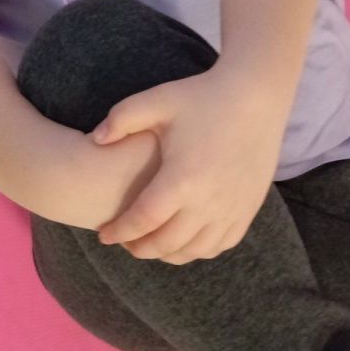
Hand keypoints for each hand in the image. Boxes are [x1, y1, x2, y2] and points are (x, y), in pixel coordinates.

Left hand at [89, 60, 288, 263]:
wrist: (254, 97)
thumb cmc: (201, 97)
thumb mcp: (157, 101)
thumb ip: (120, 119)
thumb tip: (95, 140)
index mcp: (183, 178)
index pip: (143, 220)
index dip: (120, 231)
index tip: (103, 234)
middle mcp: (209, 201)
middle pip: (167, 244)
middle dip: (139, 248)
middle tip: (123, 241)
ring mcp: (232, 209)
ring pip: (194, 250)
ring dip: (167, 253)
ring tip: (149, 242)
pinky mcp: (248, 209)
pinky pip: (220, 245)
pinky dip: (197, 249)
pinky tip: (183, 238)